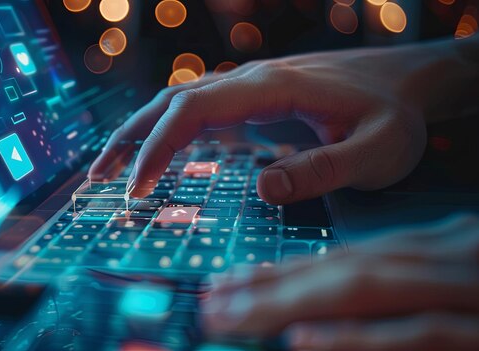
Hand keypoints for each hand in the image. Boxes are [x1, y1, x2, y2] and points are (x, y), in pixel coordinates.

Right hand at [89, 39, 476, 203]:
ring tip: (112, 166)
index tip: (136, 187)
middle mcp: (251, 80)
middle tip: (98, 178)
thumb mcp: (377, 150)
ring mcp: (250, 85)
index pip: (194, 110)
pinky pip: (200, 108)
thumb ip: (323, 169)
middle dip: (130, 137)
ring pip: (180, 100)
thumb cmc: (395, 116)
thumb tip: (262, 188)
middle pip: (173, 100)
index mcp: (271, 87)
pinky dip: (168, 129)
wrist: (408, 81)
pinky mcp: (255, 96)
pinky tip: (159, 152)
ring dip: (141, 130)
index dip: (158, 146)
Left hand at [202, 214, 478, 350]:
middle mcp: (444, 260)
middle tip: (212, 300)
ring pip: (365, 288)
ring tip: (233, 314)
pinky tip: (302, 339)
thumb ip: (402, 286)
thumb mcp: (457, 281)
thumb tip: (327, 310)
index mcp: (435, 250)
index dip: (284, 271)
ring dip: (291, 301)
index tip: (232, 282)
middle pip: (343, 268)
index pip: (346, 257)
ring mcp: (466, 291)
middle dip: (271, 284)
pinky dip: (357, 335)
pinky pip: (419, 332)